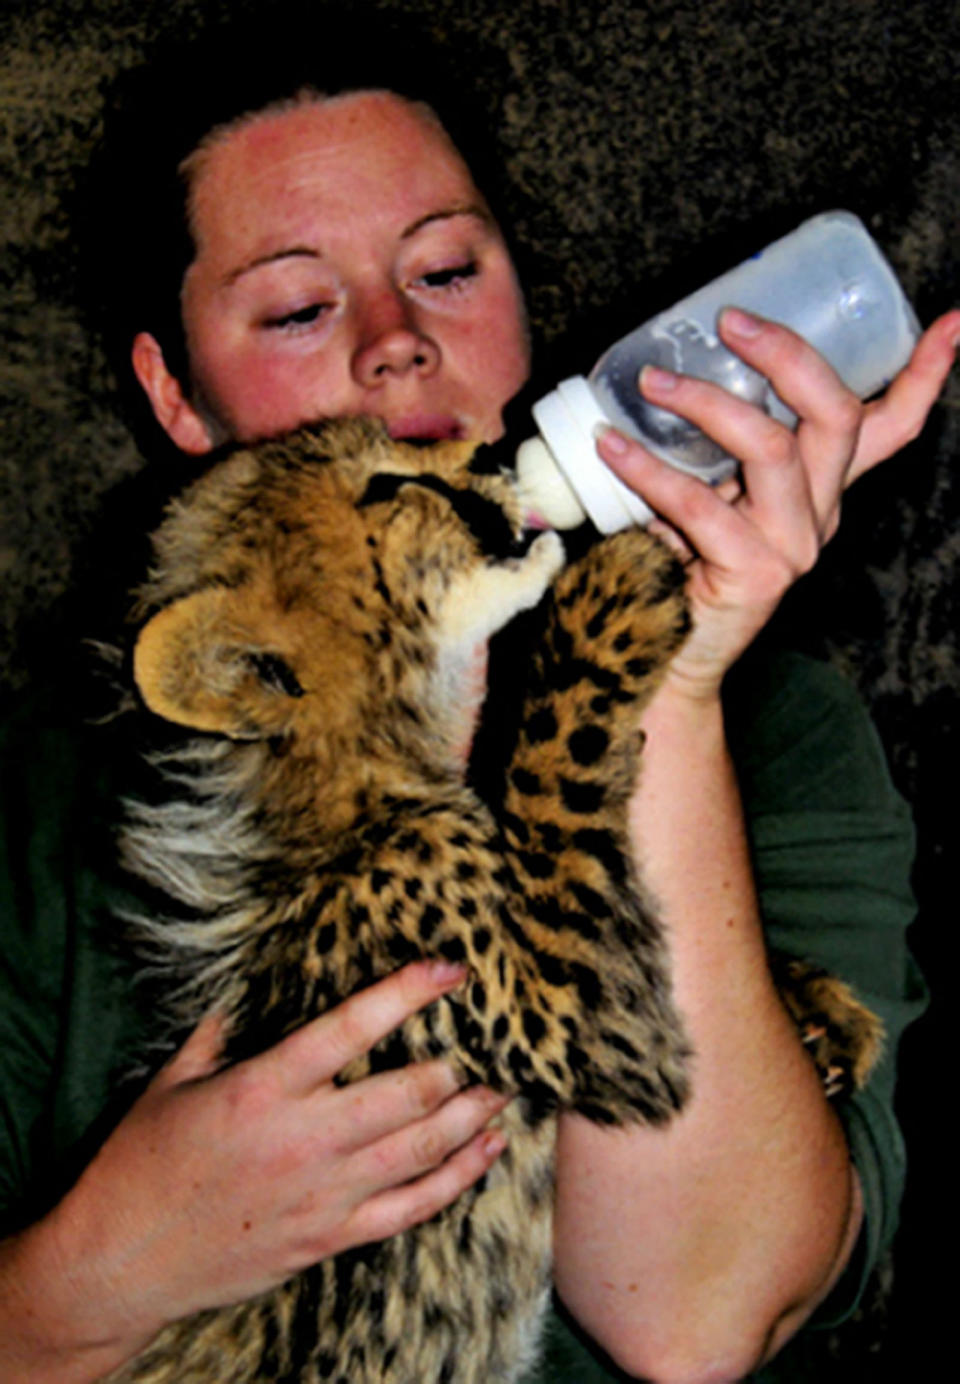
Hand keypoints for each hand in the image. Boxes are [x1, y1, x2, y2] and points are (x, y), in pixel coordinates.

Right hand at [7, 961, 507, 1373]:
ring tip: (508, 1085)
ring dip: (473, 1114)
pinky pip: (410, 1208)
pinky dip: (458, 1178)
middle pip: (407, 1092)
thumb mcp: (171, 1082)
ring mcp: (323, 1194)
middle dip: (460, 1061)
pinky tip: (487, 1150)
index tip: (450, 968)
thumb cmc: (140, 1165)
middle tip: (495, 1035)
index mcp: (263, 1088)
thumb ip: (218, 1031)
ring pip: (421, 1149)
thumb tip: (244, 988)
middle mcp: (304, 1138)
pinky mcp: (329, 1237)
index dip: (407, 992)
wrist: (119, 1263)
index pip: (351, 1027)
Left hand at [597, 307, 959, 698]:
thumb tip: (664, 364)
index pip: (892, 425)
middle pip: (836, 418)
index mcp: (824, 486)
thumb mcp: (717, 492)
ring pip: (771, 450)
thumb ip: (716, 447)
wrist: (671, 653)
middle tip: (729, 319)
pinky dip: (649, 470)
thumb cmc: (688, 561)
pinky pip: (702, 505)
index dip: (924, 374)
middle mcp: (821, 513)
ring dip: (705, 404)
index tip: (953, 319)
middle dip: (788, 356)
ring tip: (652, 383)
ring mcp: (794, 546)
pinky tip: (612, 446)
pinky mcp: (755, 575)